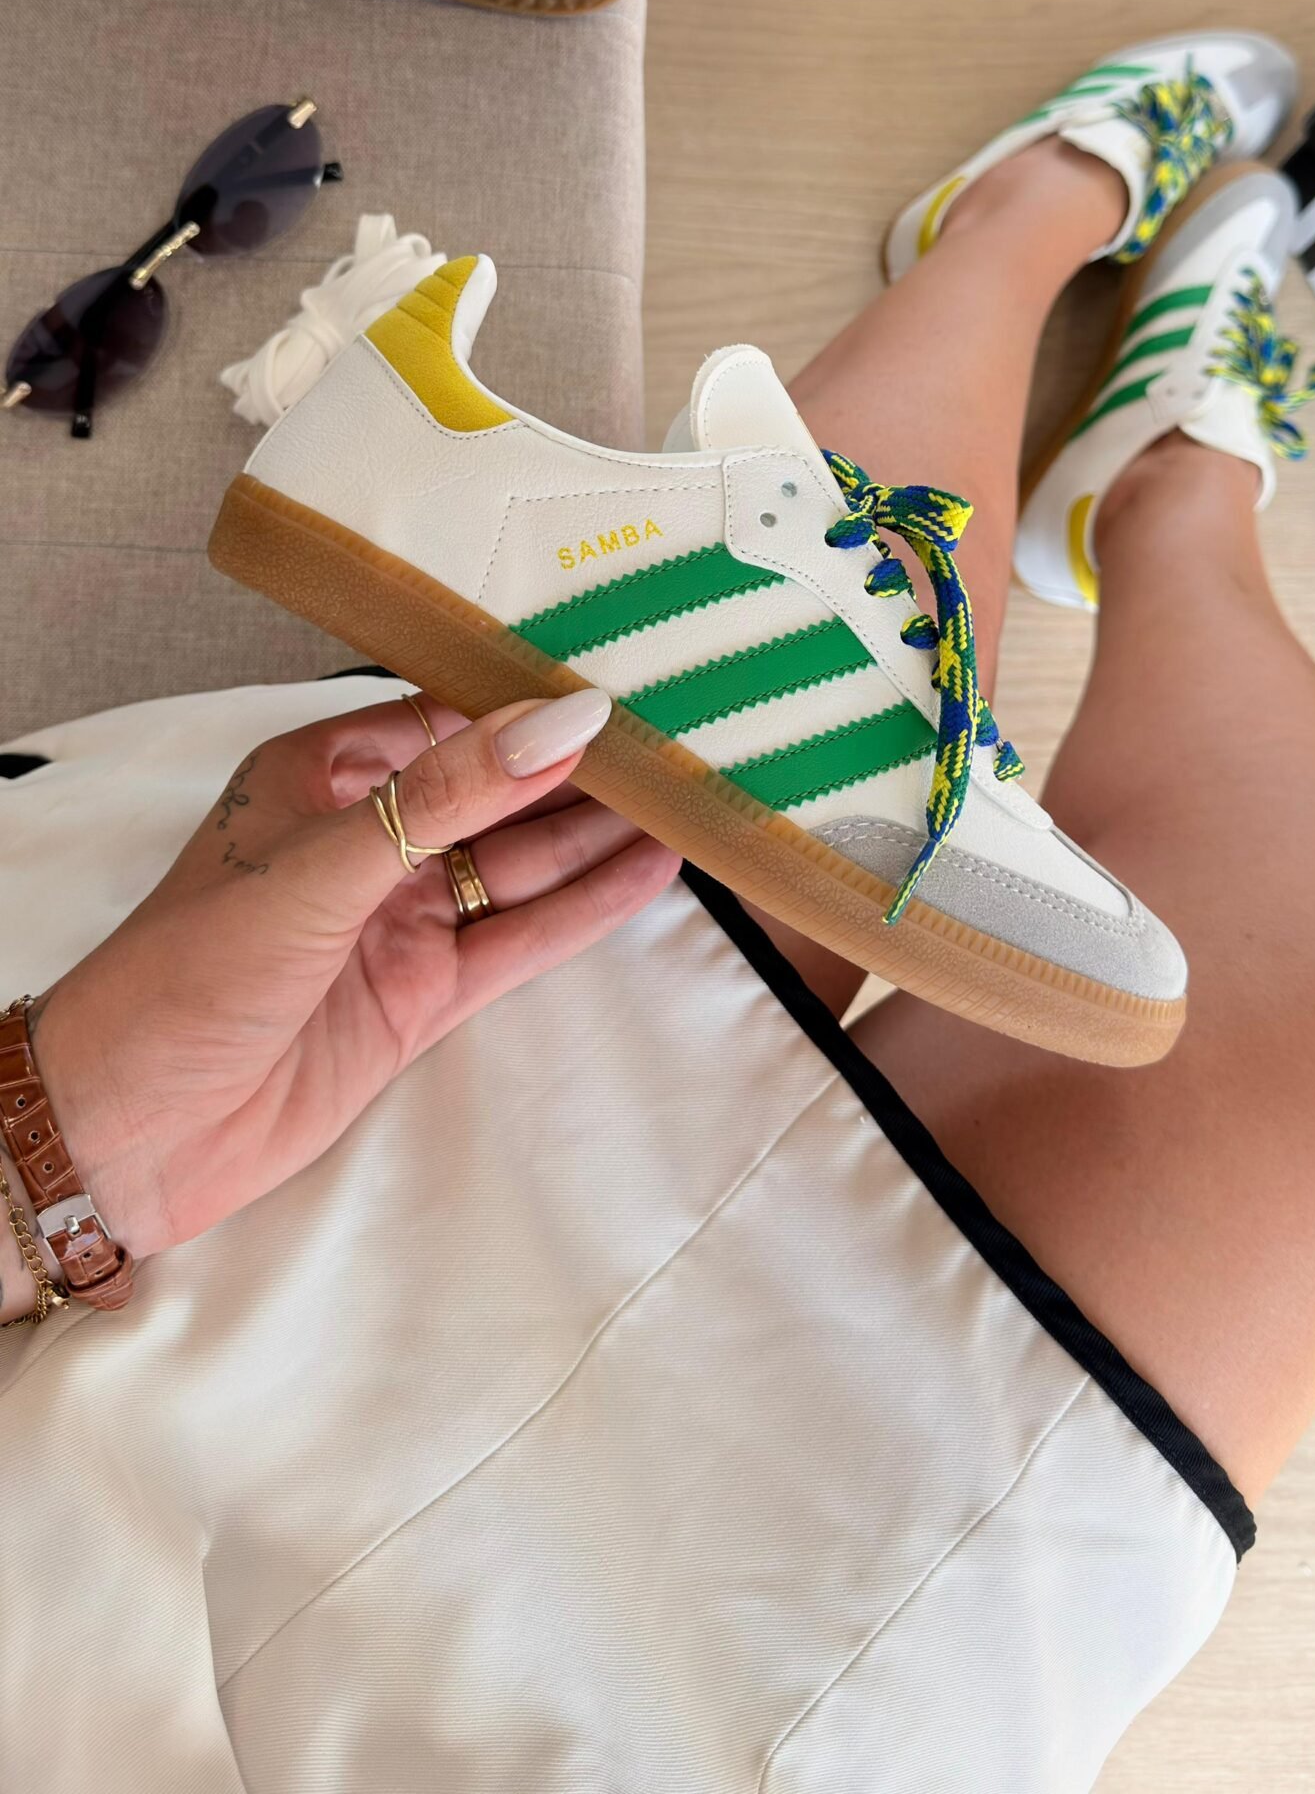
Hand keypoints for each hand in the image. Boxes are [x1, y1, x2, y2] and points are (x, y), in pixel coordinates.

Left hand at [21, 690, 678, 1270]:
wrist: (129, 1131)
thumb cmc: (188, 972)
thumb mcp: (324, 864)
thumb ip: (450, 796)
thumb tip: (562, 721)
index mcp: (319, 775)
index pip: (445, 717)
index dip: (528, 701)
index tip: (619, 676)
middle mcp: (364, 839)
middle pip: (492, 791)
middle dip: (578, 766)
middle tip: (682, 731)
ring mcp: (396, 919)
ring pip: (518, 863)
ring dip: (596, 834)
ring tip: (693, 793)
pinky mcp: (420, 995)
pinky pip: (517, 939)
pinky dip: (583, 908)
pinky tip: (649, 873)